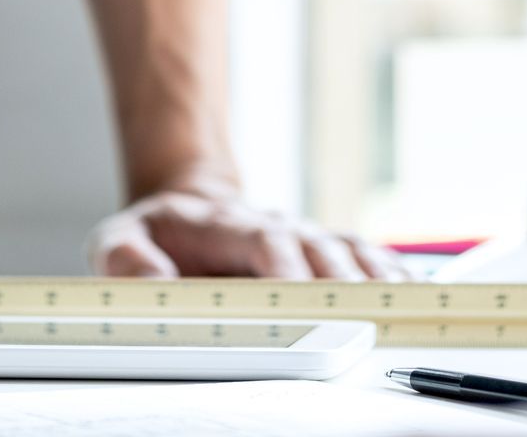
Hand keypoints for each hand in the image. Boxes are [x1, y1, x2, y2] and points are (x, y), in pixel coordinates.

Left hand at [86, 176, 409, 280]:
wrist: (184, 210)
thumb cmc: (155, 235)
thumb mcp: (117, 241)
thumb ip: (126, 261)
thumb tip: (155, 284)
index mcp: (226, 222)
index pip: (263, 238)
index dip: (285, 263)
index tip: (300, 292)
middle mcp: (274, 224)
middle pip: (317, 246)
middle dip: (338, 280)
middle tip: (357, 315)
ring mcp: (303, 235)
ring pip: (348, 249)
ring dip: (372, 276)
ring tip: (395, 305)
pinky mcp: (322, 251)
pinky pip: (364, 257)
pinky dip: (388, 272)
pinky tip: (410, 291)